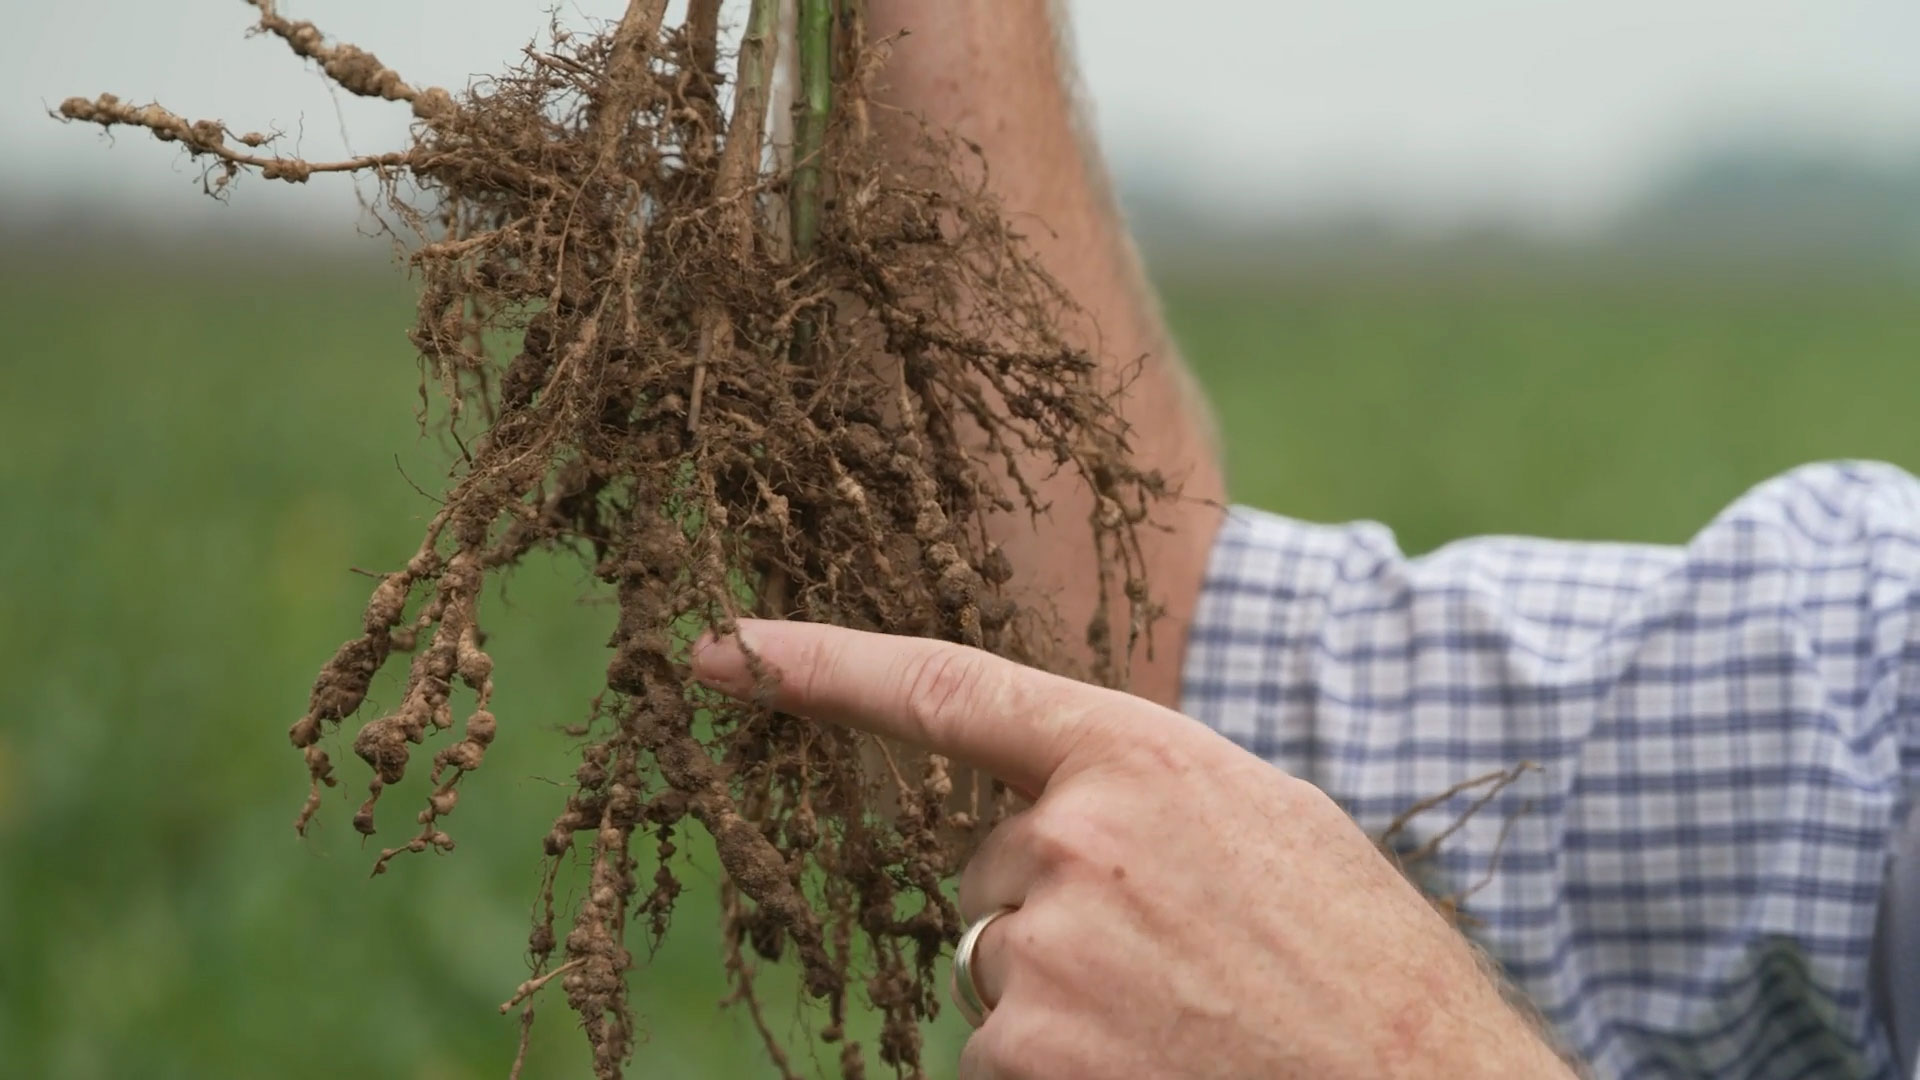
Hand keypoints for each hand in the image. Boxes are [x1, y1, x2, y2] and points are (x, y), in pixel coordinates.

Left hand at [693, 620, 1575, 1079]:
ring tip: (1183, 1018)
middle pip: (988, 869)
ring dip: (1064, 998)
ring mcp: (1043, 954)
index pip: (946, 689)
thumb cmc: (1359, 960)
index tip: (720, 651)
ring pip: (997, 968)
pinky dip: (1061, 1067)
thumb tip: (1043, 817)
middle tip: (1171, 958)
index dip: (819, 666)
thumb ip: (1139, 791)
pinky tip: (1156, 1064)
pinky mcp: (1021, 1058)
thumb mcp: (1264, 823)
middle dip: (1052, 907)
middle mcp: (1074, 841)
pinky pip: (999, 1053)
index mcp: (1140, 757)